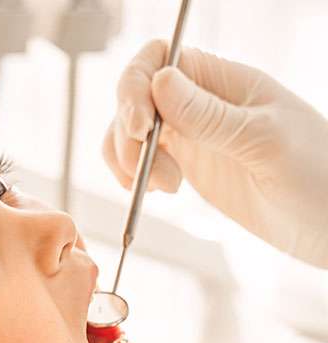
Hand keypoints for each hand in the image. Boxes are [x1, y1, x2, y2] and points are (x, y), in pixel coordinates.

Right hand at [102, 39, 327, 267]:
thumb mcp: (264, 142)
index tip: (140, 128)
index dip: (136, 86)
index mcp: (226, 81)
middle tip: (144, 172)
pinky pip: (142, 160)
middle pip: (136, 97)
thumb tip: (159, 81)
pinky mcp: (187, 166)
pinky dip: (132, 175)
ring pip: (132, 131)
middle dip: (127, 133)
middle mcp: (203, 103)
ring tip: (162, 187)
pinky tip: (156, 192)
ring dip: (128, 158)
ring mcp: (193, 135)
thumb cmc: (316, 177)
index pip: (160, 58)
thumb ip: (210, 116)